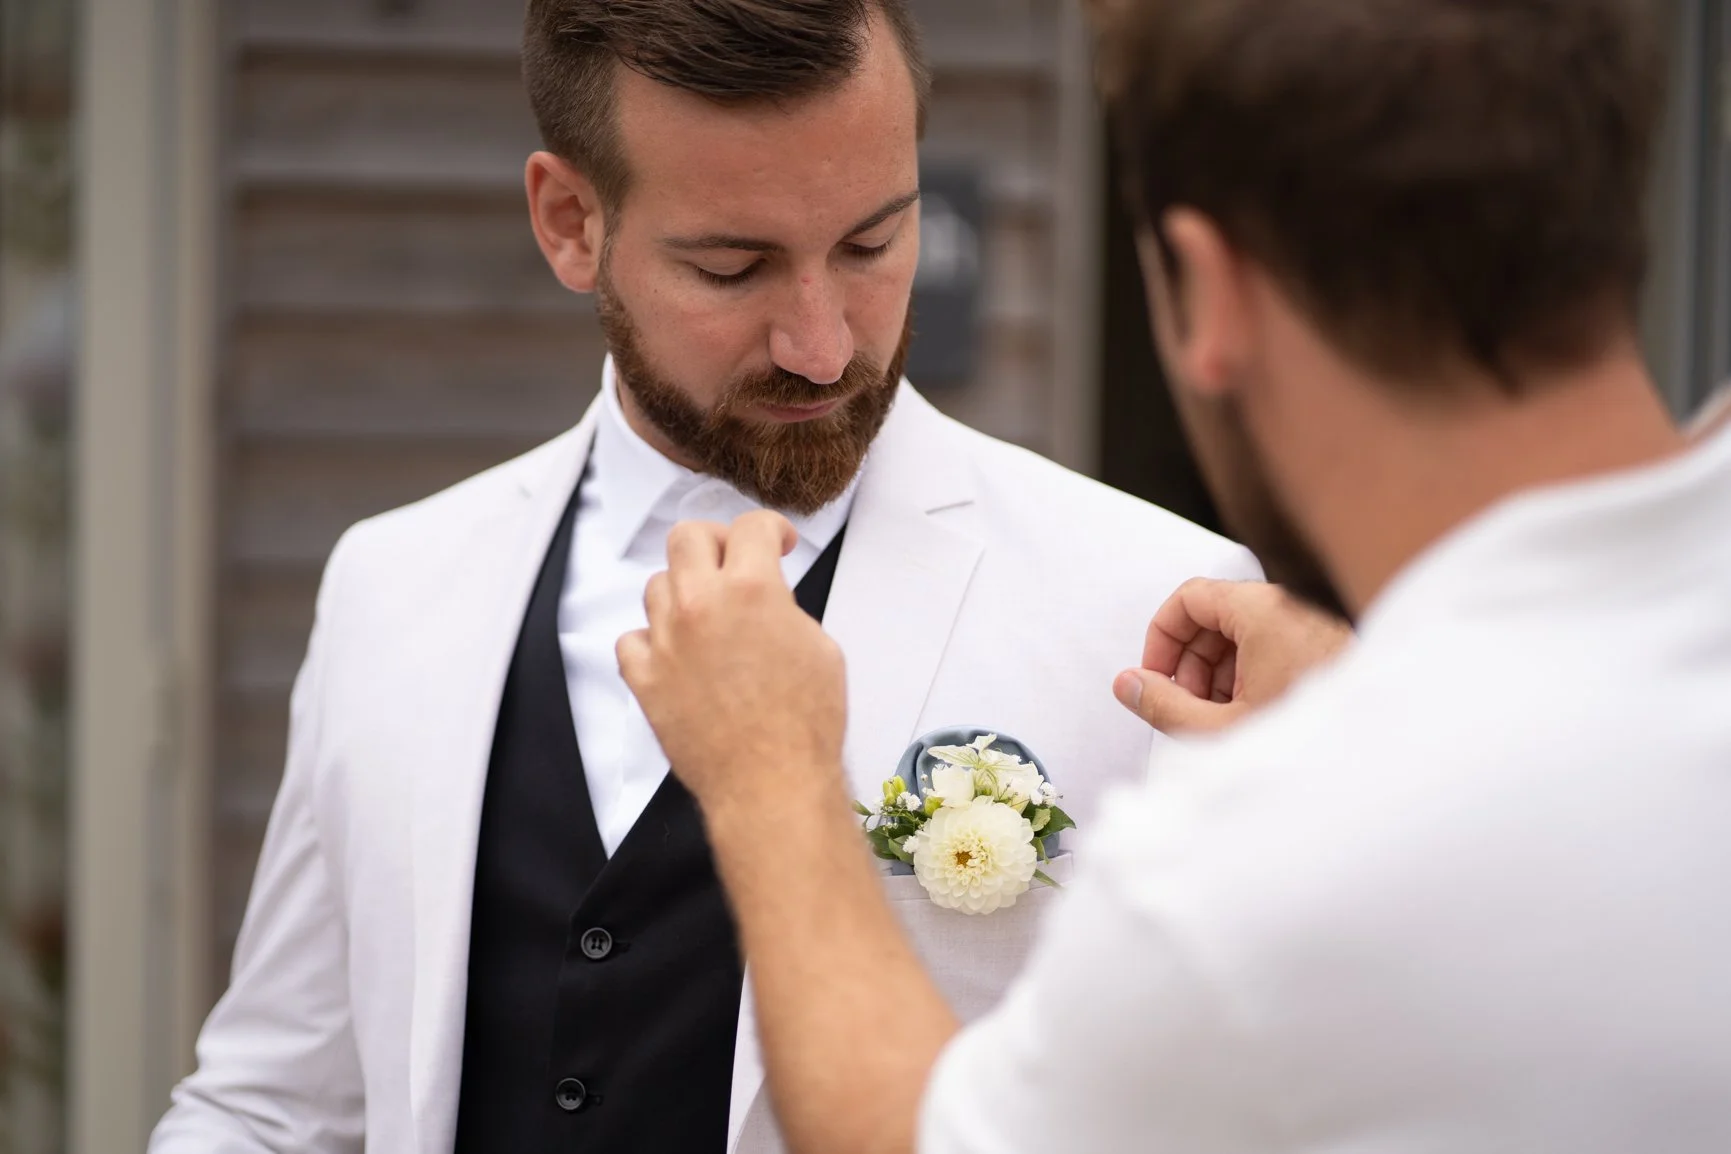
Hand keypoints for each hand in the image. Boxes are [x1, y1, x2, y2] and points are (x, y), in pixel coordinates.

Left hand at [617, 511, 847, 813]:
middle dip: (714, 542)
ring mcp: (667, 640)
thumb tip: (770, 602)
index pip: (750, 527)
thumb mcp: (818, 647)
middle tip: (731, 560)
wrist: (771, 782)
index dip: (770, 528)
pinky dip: (652, 641)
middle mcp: (701, 606)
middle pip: (687, 537)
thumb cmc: (802, 727)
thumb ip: (785, 608)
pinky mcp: (645, 677)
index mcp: (751, 589)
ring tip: (707, 618)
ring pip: (657, 585)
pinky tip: (676, 653)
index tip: (774, 541)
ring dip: (683, 592)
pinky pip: (631, 639)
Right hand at [1113, 578, 1352, 733]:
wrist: (1387, 756)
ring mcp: (1314, 625)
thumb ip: (1162, 704)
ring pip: (1245, 634)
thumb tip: (1127, 684)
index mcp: (1262, 611)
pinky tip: (1255, 717)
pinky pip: (1275, 647)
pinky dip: (1252, 675)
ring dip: (1220, 674)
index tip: (1153, 677)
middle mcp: (1291, 607)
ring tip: (1223, 720)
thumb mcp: (1220, 727)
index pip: (1189, 597)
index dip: (1161, 638)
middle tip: (1186, 706)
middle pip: (1215, 616)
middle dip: (1191, 663)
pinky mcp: (1330, 646)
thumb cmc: (1310, 739)